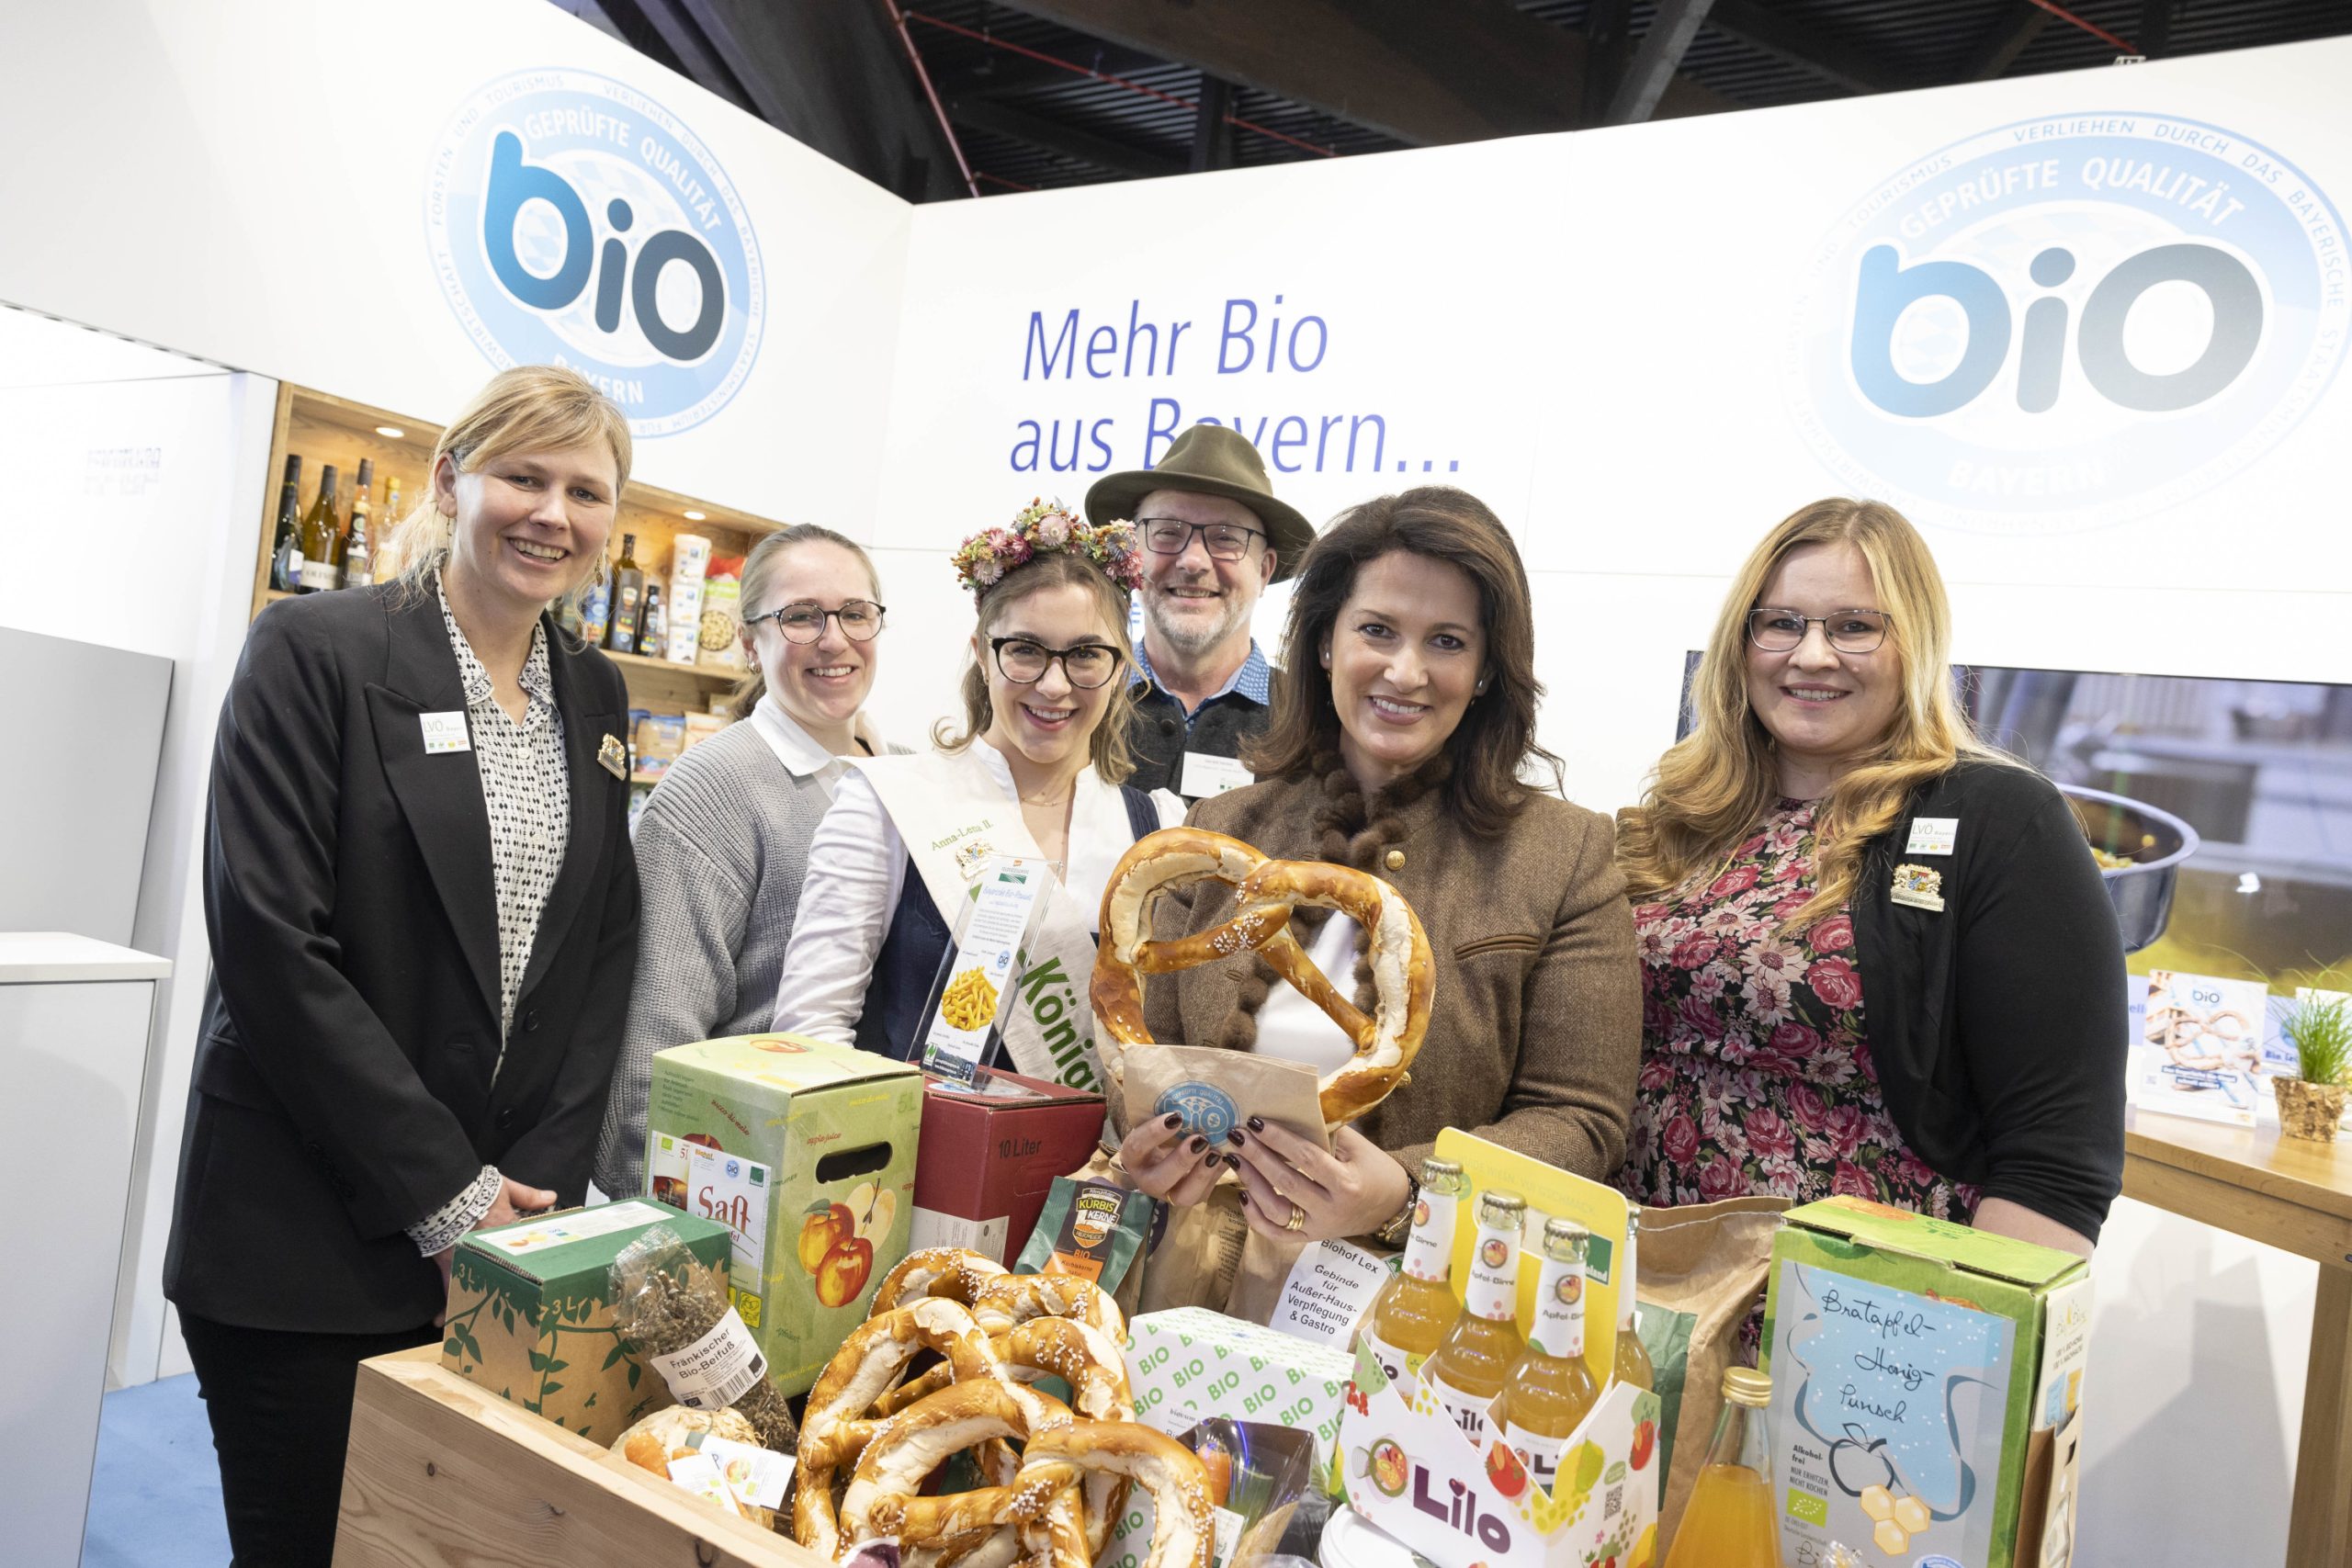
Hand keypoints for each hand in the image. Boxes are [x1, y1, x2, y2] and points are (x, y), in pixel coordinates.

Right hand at [429, 1176, 554, 1325]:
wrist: (444, 1192)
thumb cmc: (475, 1189)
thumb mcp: (505, 1187)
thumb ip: (528, 1195)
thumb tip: (550, 1196)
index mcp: (507, 1233)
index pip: (526, 1252)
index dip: (533, 1265)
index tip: (541, 1278)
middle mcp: (488, 1251)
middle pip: (502, 1277)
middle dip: (508, 1293)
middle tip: (516, 1312)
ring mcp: (467, 1260)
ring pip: (476, 1287)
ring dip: (478, 1303)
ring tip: (482, 1323)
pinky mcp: (447, 1264)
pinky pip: (447, 1287)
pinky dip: (447, 1303)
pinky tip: (442, 1321)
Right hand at [1114, 1113, 1224, 1206]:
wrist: (1167, 1148)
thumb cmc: (1163, 1129)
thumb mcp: (1158, 1120)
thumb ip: (1168, 1112)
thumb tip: (1194, 1089)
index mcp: (1133, 1155)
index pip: (1137, 1147)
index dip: (1154, 1133)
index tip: (1175, 1117)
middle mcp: (1147, 1179)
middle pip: (1158, 1180)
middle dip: (1180, 1161)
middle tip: (1199, 1140)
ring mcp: (1169, 1193)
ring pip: (1183, 1196)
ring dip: (1201, 1175)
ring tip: (1216, 1153)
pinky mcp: (1190, 1196)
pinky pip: (1204, 1193)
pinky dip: (1217, 1174)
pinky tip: (1227, 1156)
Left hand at [1223, 1121, 1409, 1243]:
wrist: (1391, 1208)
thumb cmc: (1376, 1171)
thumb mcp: (1359, 1147)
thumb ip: (1327, 1131)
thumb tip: (1292, 1109)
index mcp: (1347, 1184)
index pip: (1307, 1158)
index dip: (1279, 1139)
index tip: (1257, 1122)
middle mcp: (1331, 1210)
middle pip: (1287, 1183)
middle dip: (1258, 1156)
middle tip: (1238, 1135)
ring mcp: (1318, 1227)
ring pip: (1276, 1211)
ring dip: (1252, 1183)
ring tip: (1236, 1159)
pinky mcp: (1309, 1238)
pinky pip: (1277, 1234)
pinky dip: (1256, 1217)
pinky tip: (1243, 1194)